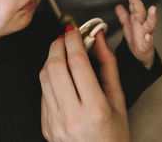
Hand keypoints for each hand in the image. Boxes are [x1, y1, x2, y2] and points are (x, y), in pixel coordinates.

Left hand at [39, 26, 129, 141]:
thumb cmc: (113, 135)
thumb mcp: (118, 99)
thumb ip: (108, 65)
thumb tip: (99, 37)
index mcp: (95, 111)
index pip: (77, 64)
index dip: (74, 41)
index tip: (74, 30)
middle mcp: (71, 117)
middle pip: (55, 67)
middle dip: (58, 45)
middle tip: (65, 37)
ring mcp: (54, 123)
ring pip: (44, 77)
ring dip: (51, 58)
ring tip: (61, 51)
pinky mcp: (45, 125)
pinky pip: (42, 92)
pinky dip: (49, 77)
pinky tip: (60, 74)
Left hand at [115, 0, 156, 69]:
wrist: (140, 55)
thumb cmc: (135, 38)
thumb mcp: (128, 25)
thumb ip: (124, 15)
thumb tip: (118, 5)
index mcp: (136, 18)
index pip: (134, 5)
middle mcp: (142, 24)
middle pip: (141, 11)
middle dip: (137, 2)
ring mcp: (145, 34)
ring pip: (150, 24)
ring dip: (152, 16)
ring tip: (153, 9)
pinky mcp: (147, 45)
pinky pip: (149, 42)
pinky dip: (149, 39)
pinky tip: (148, 36)